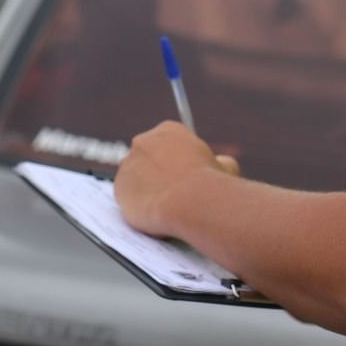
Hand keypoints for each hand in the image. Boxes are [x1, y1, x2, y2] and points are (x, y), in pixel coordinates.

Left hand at [115, 121, 239, 237]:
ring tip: (163, 208)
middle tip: (171, 193)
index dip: (177, 161)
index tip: (183, 175)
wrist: (190, 201)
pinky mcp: (119, 188)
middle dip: (156, 173)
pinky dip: (137, 206)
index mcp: (169, 130)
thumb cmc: (212, 183)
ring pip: (135, 179)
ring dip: (145, 190)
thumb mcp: (226, 166)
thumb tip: (221, 163)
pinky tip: (152, 215)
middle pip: (147, 158)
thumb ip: (219, 161)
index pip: (168, 143)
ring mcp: (128, 164)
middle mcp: (143, 142)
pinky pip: (127, 198)